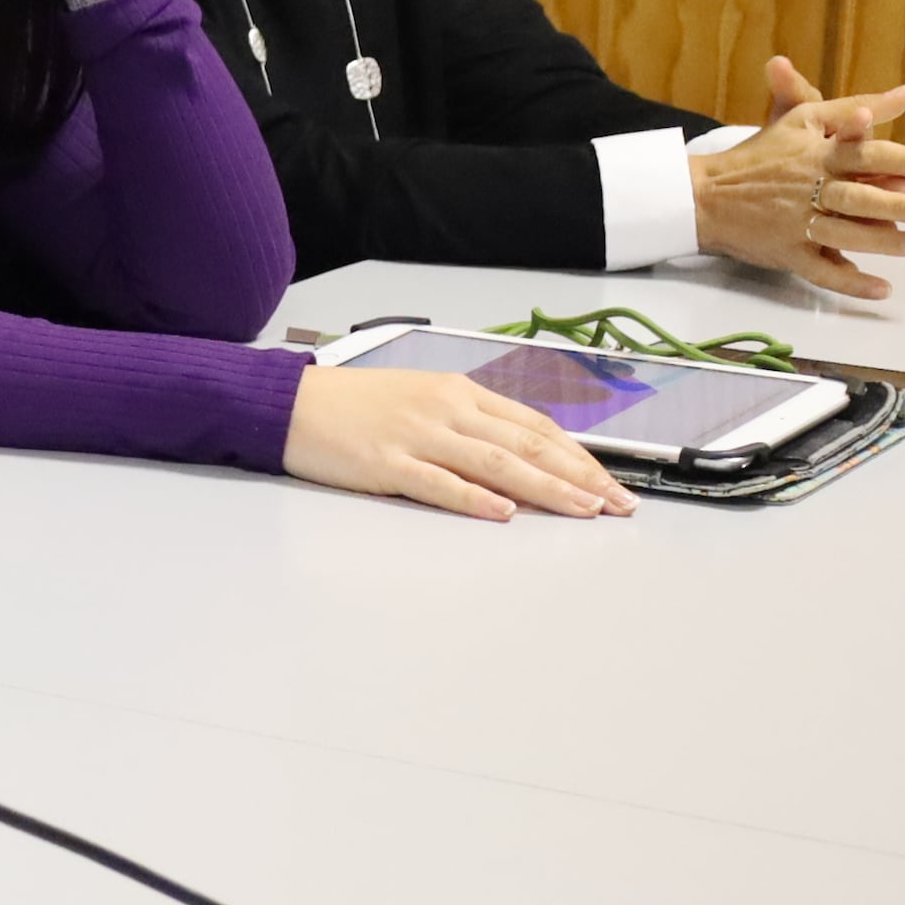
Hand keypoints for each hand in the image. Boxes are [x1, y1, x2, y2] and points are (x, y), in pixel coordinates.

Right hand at [284, 365, 632, 521]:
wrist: (288, 402)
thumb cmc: (351, 405)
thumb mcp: (419, 399)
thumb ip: (467, 425)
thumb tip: (518, 462)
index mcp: (458, 392)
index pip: (535, 424)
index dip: (579, 455)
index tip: (610, 481)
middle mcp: (446, 409)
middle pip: (527, 444)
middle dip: (580, 476)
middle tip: (617, 504)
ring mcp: (417, 435)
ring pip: (497, 463)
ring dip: (546, 488)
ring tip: (582, 510)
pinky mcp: (386, 462)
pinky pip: (440, 482)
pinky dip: (475, 498)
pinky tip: (504, 512)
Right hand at [693, 57, 904, 298]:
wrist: (704, 193)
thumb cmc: (761, 153)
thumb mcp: (805, 119)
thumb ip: (858, 106)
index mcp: (816, 154)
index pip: (866, 154)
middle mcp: (806, 188)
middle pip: (857, 198)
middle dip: (898, 206)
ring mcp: (794, 224)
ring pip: (844, 236)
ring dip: (882, 243)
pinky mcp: (784, 252)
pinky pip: (820, 271)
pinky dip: (849, 282)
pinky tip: (881, 288)